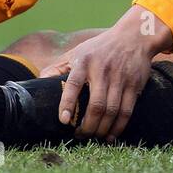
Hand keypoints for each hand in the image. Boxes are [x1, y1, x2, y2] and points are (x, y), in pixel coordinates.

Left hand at [41, 5, 172, 141]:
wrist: (133, 36)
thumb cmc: (99, 48)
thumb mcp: (77, 52)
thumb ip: (57, 67)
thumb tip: (38, 82)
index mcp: (84, 61)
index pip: (74, 84)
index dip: (68, 103)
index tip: (64, 120)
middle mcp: (102, 70)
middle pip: (96, 105)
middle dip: (87, 126)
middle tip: (80, 135)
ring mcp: (120, 78)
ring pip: (111, 111)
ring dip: (101, 129)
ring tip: (93, 136)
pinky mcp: (134, 85)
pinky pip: (126, 111)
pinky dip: (118, 127)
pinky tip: (110, 135)